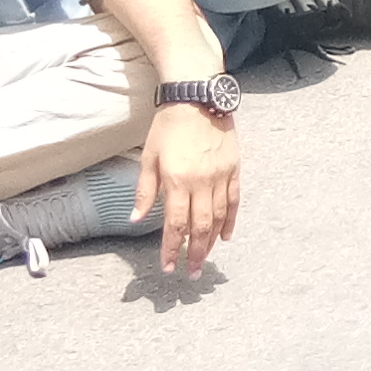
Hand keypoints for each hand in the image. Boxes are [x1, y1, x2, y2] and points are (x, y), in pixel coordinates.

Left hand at [130, 100, 239, 278]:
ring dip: (211, 241)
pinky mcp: (233, 169)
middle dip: (194, 253)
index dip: (172, 248)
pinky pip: (234, 201)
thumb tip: (136, 219)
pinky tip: (225, 236)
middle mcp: (201, 182)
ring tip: (204, 258)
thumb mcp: (149, 157)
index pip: (175, 224)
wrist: (198, 98)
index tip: (168, 266)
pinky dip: (231, 221)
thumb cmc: (168, 126)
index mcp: (176, 180)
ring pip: (219, 218)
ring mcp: (220, 177)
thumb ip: (145, 191)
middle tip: (189, 272)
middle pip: (200, 227)